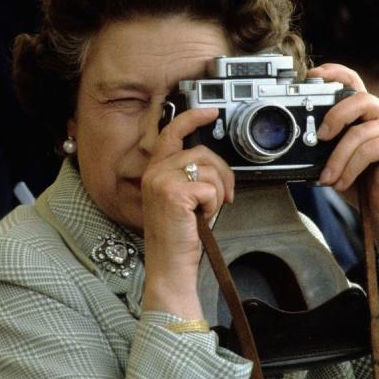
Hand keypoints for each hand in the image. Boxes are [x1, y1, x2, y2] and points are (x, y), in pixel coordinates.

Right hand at [141, 107, 234, 319]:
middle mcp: (155, 172)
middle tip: (224, 196)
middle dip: (222, 173)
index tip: (211, 112)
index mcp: (155, 171)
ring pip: (209, 169)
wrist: (170, 266)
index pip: (171, 133)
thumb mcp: (181, 200)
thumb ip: (189, 177)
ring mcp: (162, 181)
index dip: (193, 118)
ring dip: (217, 193)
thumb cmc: (177, 238)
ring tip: (204, 212)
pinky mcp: (175, 193)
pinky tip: (201, 217)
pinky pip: (210, 188)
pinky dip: (213, 205)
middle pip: (201, 152)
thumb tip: (213, 164)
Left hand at [311, 64, 378, 256]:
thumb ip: (326, 145)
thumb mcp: (337, 161)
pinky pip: (368, 149)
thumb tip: (298, 141)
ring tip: (327, 178)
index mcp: (367, 114)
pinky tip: (341, 183)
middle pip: (357, 98)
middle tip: (319, 137)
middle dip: (334, 116)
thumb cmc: (364, 186)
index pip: (353, 82)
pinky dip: (349, 168)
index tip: (311, 75)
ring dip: (337, 158)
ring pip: (359, 131)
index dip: (334, 72)